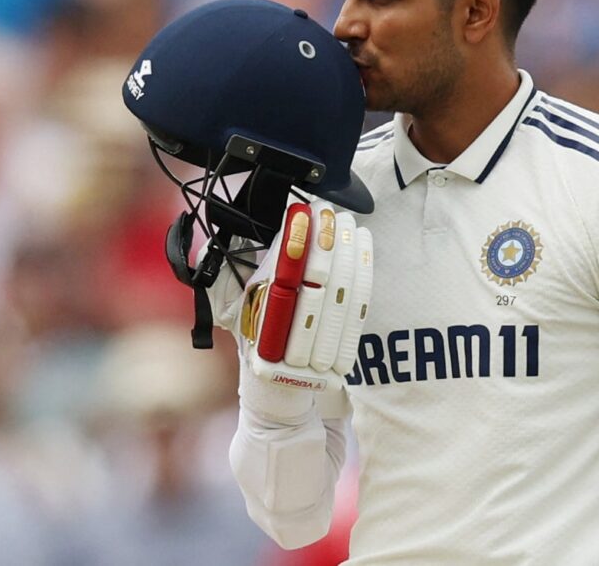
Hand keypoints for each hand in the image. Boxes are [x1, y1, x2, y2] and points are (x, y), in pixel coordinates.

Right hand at [231, 200, 372, 393]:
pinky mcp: (337, 361)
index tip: (304, 212)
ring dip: (348, 252)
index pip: (281, 276)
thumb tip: (276, 228)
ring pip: (340, 294)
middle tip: (331, 211)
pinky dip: (363, 273)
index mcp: (255, 325)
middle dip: (326, 241)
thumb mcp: (236, 300)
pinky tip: (362, 244)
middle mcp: (282, 344)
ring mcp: (312, 357)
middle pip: (315, 283)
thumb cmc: (255, 331)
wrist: (273, 387)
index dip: (295, 242)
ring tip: (348, 222)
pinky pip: (357, 309)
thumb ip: (248, 268)